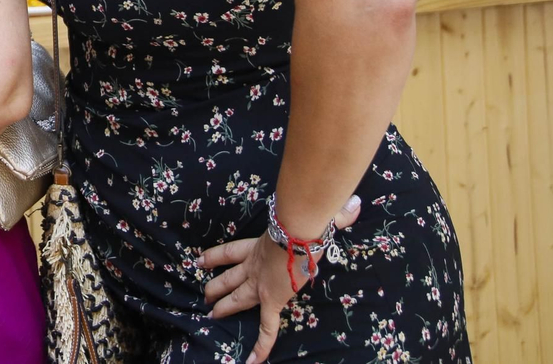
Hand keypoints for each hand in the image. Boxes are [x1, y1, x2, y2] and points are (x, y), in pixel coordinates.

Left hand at [197, 194, 361, 363]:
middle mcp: (255, 266)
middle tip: (204, 294)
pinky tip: (252, 360)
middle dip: (216, 286)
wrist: (299, 229)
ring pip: (238, 299)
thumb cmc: (303, 219)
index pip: (230, 252)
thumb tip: (354, 204)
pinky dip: (261, 345)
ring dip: (224, 307)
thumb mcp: (312, 216)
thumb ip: (332, 213)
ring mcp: (261, 284)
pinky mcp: (272, 300)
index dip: (213, 256)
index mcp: (259, 246)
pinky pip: (267, 328)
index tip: (198, 260)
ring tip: (211, 315)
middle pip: (229, 278)